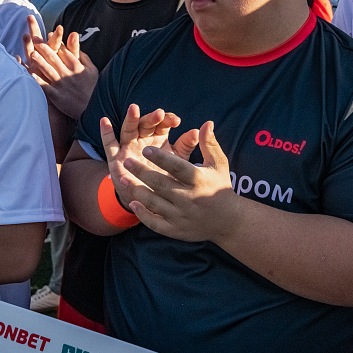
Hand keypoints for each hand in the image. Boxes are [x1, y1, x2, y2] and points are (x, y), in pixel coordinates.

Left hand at [22, 16, 97, 117]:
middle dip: (44, 49)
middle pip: (54, 58)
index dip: (56, 42)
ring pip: (49, 71)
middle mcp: (69, 74)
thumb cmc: (92, 88)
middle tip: (35, 40)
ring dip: (40, 62)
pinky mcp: (57, 96)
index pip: (65, 51)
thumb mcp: (92, 70)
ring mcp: (62, 85)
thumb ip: (83, 57)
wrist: (92, 109)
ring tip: (32, 54)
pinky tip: (31, 74)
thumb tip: (76, 48)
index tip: (48, 34)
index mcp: (77, 66)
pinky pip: (46, 87)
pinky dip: (39, 81)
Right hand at [100, 104, 197, 207]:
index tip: (177, 122)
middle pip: (146, 125)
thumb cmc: (167, 179)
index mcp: (159, 139)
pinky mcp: (115, 159)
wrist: (151, 202)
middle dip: (152, 118)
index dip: (168, 120)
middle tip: (160, 114)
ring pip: (128, 130)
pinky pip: (109, 145)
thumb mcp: (177, 163)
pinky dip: (106, 133)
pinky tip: (104, 121)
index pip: (163, 125)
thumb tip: (198, 131)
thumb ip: (185, 147)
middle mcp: (143, 140)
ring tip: (134, 108)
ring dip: (131, 119)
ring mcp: (128, 148)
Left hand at [121, 121, 238, 243]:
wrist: (229, 221)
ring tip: (123, 179)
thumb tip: (207, 123)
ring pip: (154, 203)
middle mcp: (188, 198)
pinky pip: (155, 223)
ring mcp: (181, 216)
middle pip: (160, 184)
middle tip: (126, 161)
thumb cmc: (221, 186)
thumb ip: (209, 144)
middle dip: (141, 172)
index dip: (160, 158)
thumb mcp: (218, 164)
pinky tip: (133, 203)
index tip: (146, 149)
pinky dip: (142, 214)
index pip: (176, 167)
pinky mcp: (176, 230)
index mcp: (198, 180)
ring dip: (137, 191)